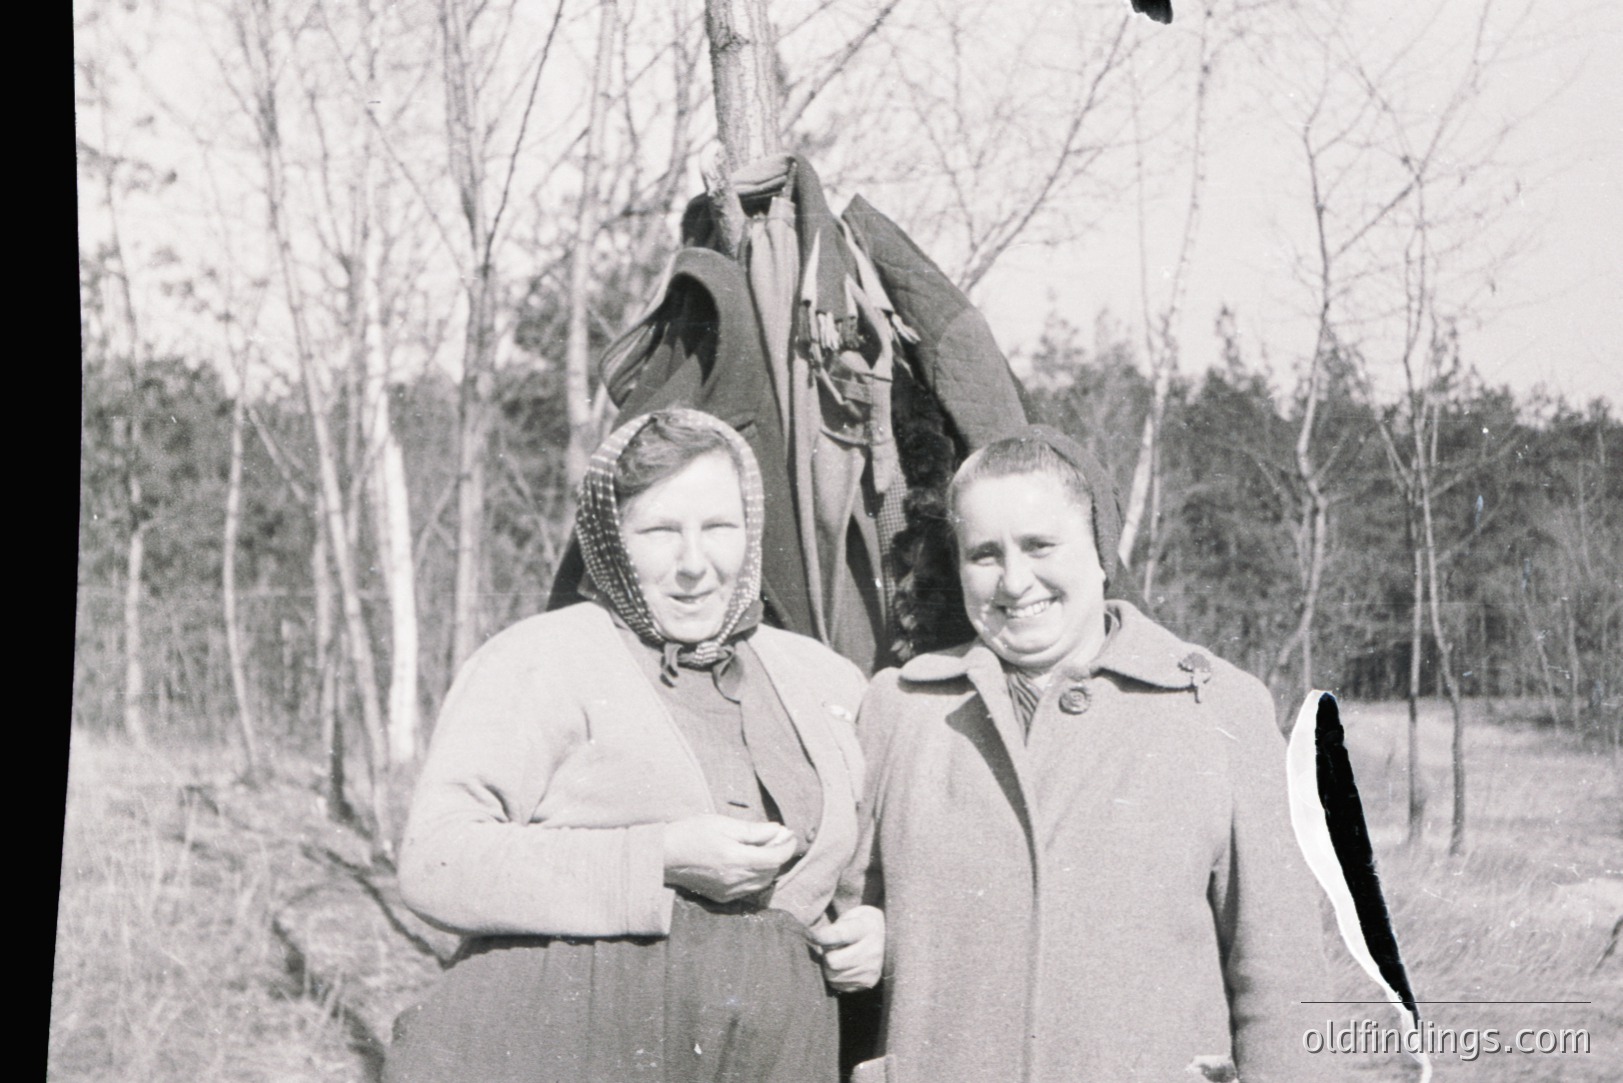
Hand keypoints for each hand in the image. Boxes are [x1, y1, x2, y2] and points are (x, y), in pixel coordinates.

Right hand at [662, 815, 797, 902]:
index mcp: (737, 859)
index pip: (775, 857)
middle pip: (771, 871)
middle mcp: (736, 880)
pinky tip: (749, 862)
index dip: (787, 845)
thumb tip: (778, 830)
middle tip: (777, 837)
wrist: (663, 857)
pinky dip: (756, 876)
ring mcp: (729, 892)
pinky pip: (749, 889)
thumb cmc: (691, 833)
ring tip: (764, 848)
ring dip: (769, 866)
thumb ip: (753, 830)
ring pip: (762, 883)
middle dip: (779, 854)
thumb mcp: (722, 823)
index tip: (789, 833)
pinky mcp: (722, 898)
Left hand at [808, 904, 884, 991]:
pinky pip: (839, 985)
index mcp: (865, 928)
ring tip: (839, 956)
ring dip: (829, 967)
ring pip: (833, 975)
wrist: (887, 937)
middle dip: (826, 954)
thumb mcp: (851, 916)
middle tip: (831, 947)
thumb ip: (834, 928)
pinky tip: (844, 967)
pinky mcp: (868, 983)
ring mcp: (871, 970)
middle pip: (832, 961)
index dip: (822, 936)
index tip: (810, 934)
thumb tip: (813, 939)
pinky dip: (836, 976)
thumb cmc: (861, 924)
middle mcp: (872, 951)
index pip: (839, 935)